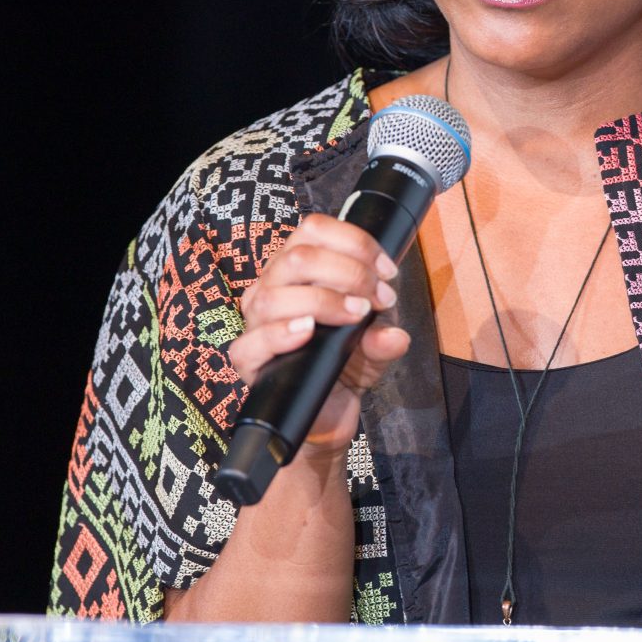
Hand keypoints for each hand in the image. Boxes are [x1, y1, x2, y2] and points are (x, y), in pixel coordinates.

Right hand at [226, 213, 410, 458]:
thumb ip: (385, 336)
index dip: (355, 242)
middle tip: (378, 300)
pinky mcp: (248, 360)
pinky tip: (307, 331)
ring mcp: (256, 323)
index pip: (314, 229)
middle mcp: (272, 288)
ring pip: (275, 293)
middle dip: (349, 272)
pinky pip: (252, 341)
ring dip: (323, 299)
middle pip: (298, 256)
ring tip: (355, 315)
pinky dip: (281, 333)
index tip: (387, 272)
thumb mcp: (376, 343)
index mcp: (297, 269)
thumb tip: (393, 336)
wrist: (330, 412)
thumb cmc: (346, 363)